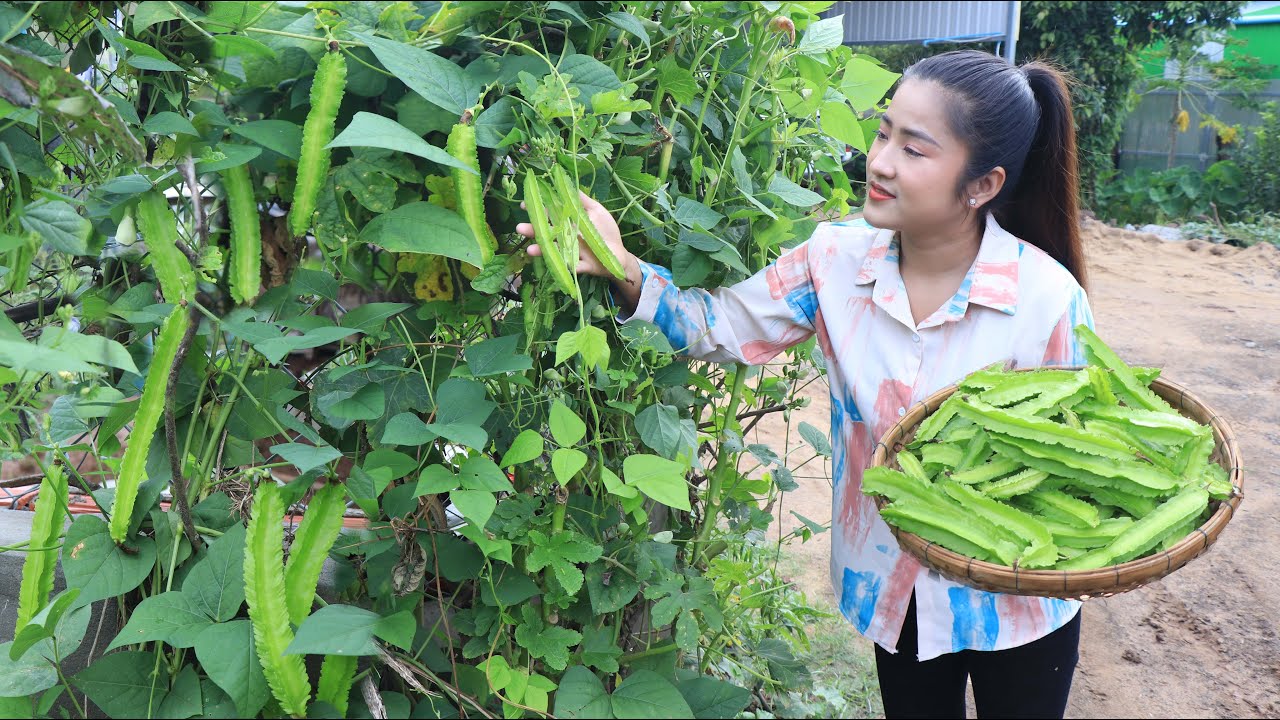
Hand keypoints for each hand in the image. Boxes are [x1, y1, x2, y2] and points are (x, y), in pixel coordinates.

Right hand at [516, 191, 637, 280]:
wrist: (620, 254)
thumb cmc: (606, 232)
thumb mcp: (596, 211)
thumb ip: (582, 200)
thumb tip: (568, 184)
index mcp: (568, 223)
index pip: (549, 215)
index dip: (537, 210)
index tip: (524, 205)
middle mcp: (566, 238)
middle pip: (547, 233)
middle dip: (533, 230)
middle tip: (520, 228)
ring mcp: (572, 252)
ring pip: (555, 251)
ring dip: (542, 250)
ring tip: (530, 249)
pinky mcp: (581, 266)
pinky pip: (573, 266)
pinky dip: (567, 265)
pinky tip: (558, 262)